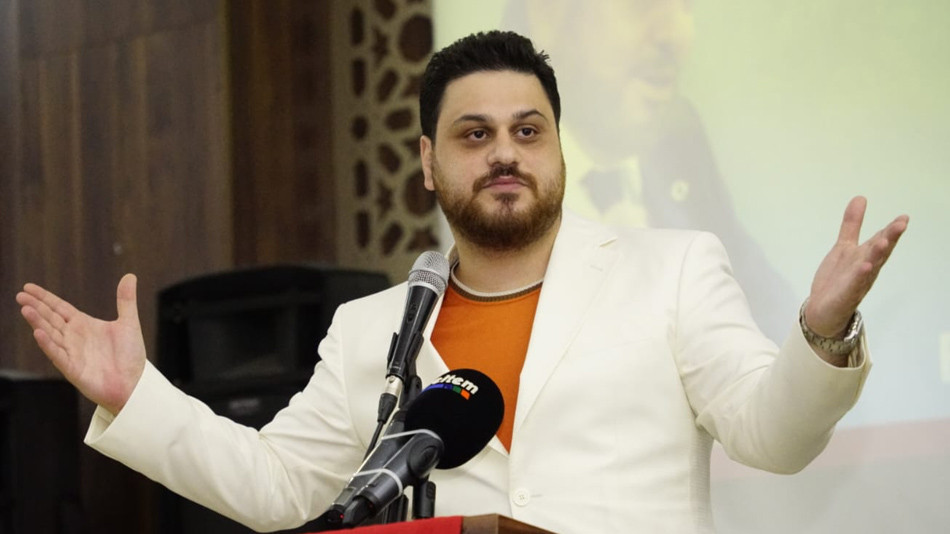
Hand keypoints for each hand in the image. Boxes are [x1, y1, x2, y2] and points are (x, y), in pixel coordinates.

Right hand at [16, 274, 146, 414]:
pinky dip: (48, 344)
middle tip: (20, 295)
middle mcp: (74, 337)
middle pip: (50, 318)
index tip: (28, 287)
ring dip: (38, 322)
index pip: (59, 308)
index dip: (45, 298)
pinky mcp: (73, 369)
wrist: (134, 384)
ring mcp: (71, 353)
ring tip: (26, 309)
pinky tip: (39, 333)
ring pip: (50, 334)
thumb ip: (126, 300)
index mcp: (84, 325)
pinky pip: (58, 355)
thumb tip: (130, 275)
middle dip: (35, 306)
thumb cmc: (130, 356)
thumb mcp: (129, 323)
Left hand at [805, 196, 908, 338]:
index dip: (891, 229)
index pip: (880, 240)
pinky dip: (860, 276)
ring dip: (877, 255)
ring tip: (884, 241)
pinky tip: (864, 266)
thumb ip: (852, 224)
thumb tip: (860, 197)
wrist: (822, 309)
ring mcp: (857, 282)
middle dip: (890, 238)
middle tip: (901, 224)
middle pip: (880, 252)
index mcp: (866, 256)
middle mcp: (865, 268)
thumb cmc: (838, 278)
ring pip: (870, 267)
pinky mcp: (845, 295)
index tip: (903, 217)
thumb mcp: (843, 247)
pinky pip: (854, 284)